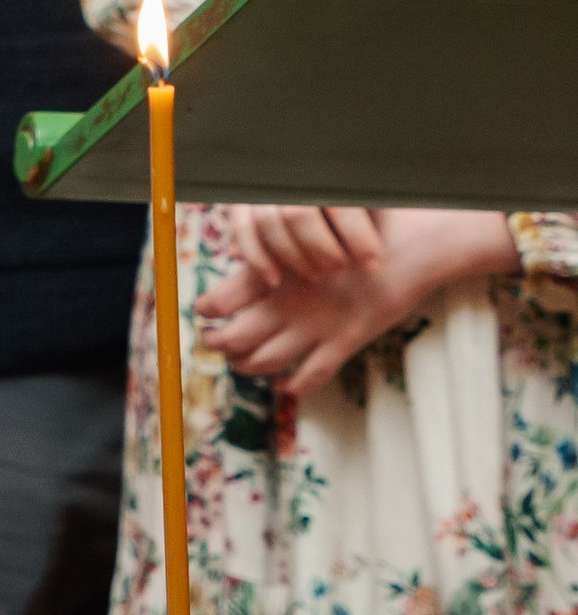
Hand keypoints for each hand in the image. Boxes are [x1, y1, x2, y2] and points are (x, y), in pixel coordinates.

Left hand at [197, 208, 519, 395]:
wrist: (411, 242)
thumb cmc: (358, 228)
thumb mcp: (306, 234)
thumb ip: (275, 253)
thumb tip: (245, 258)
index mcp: (273, 271)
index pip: (220, 300)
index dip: (206, 310)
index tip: (203, 311)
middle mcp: (287, 303)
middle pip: (234, 338)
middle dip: (217, 343)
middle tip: (213, 340)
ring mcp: (316, 327)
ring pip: (265, 362)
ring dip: (245, 366)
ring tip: (239, 361)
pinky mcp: (346, 342)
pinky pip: (310, 376)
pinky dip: (292, 385)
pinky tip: (285, 385)